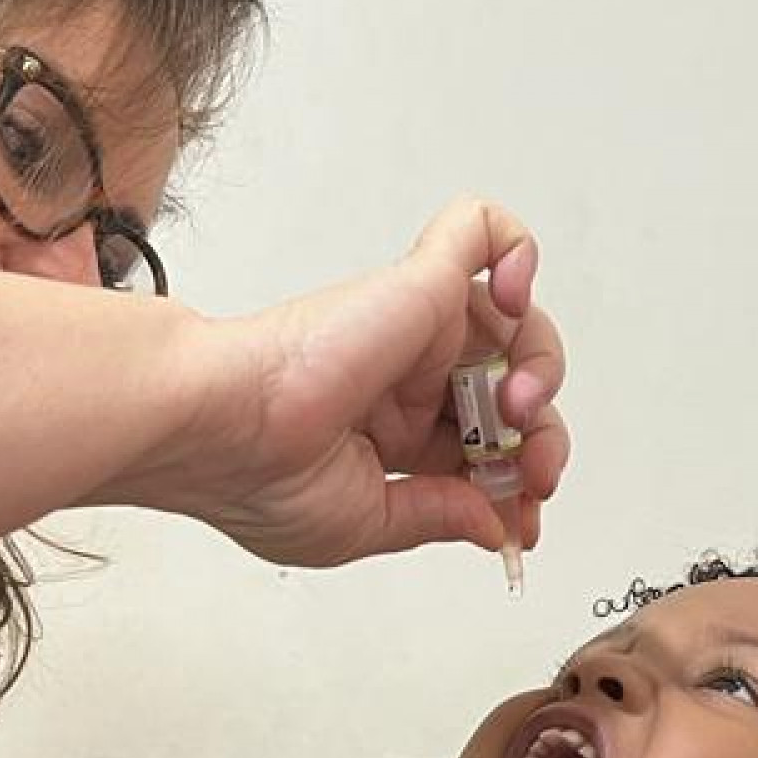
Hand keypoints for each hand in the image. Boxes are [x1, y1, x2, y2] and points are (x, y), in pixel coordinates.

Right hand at [122, 198, 568, 566]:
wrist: (217, 428)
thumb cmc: (252, 474)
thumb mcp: (366, 524)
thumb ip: (436, 517)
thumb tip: (495, 526)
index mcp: (390, 431)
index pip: (481, 446)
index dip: (516, 479)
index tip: (523, 518)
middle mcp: (403, 374)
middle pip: (508, 387)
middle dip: (540, 436)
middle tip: (534, 470)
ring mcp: (412, 324)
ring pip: (512, 322)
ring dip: (540, 367)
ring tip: (518, 407)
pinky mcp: (415, 281)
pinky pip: (480, 231)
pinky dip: (516, 249)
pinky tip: (512, 295)